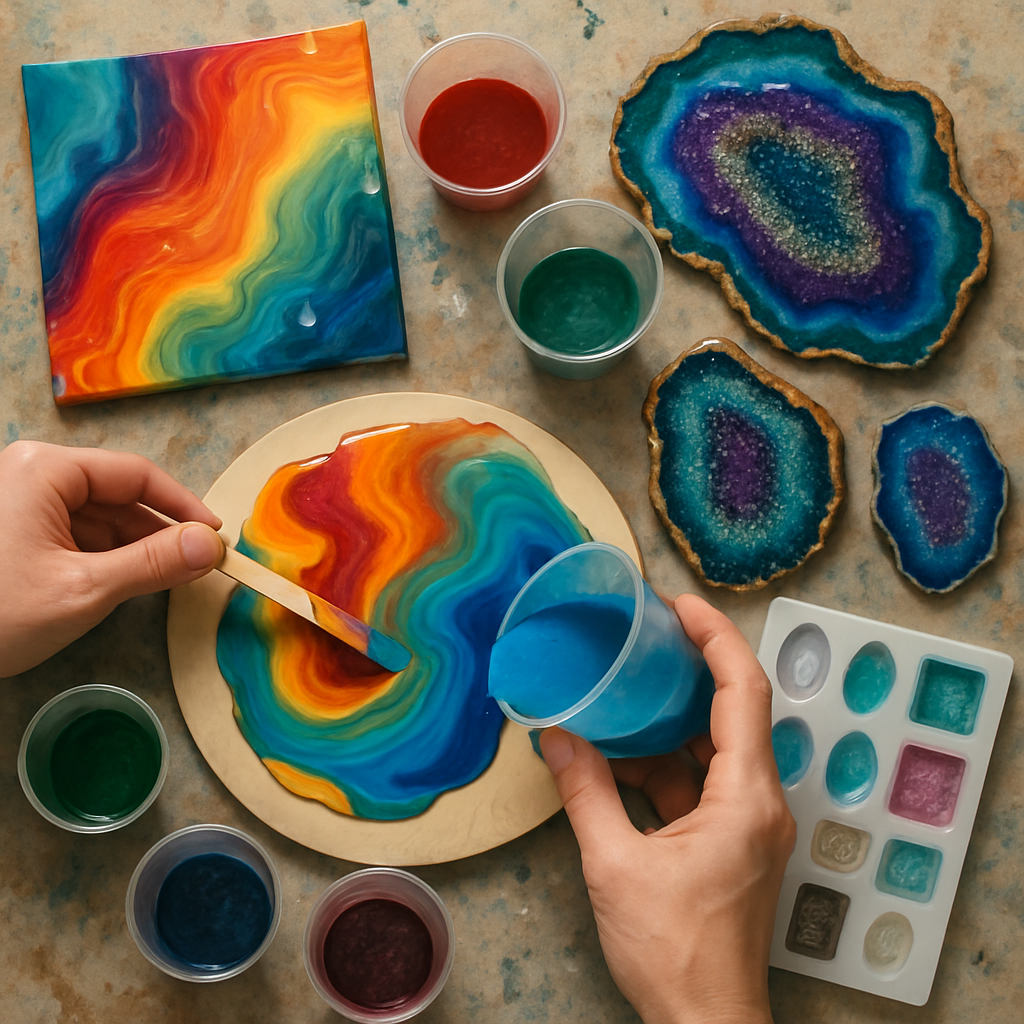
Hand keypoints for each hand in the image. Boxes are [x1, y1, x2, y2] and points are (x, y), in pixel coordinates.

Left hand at [0, 440, 223, 676]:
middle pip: (117, 495)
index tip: (215, 538)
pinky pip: (73, 534)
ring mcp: (18, 502)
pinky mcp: (11, 531)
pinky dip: (103, 559)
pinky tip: (119, 586)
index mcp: (44, 469)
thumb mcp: (84, 590)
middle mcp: (29, 474)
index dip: (183, 507)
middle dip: (156, 533)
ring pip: (98, 518)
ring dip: (132, 549)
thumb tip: (211, 546)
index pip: (136, 475)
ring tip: (160, 582)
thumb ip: (155, 563)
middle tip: (194, 567)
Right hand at [539, 594, 794, 1023]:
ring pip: (714, 748)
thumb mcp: (615, 866)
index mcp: (744, 797)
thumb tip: (555, 738)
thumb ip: (584, 793)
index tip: (679, 604)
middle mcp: (759, 802)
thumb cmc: (674, 953)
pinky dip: (663, 765)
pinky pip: (701, 783)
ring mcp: (748, 824)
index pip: (743, 691)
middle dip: (691, 668)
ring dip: (668, 721)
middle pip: (734, 711)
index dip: (715, 637)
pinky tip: (618, 759)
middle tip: (646, 634)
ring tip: (621, 690)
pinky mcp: (732, 844)